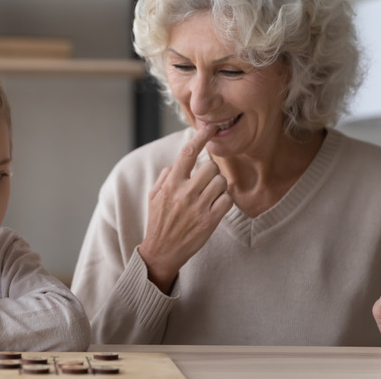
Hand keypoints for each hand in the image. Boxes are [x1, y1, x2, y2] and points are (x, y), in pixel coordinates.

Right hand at [139, 125, 233, 292]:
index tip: (210, 128)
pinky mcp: (209, 222)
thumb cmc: (158, 222)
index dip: (200, 137)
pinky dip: (225, 201)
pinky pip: (227, 201)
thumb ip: (165, 177)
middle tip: (207, 181)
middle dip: (212, 172)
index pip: (187, 153)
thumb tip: (176, 163)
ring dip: (219, 186)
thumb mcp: (154, 196)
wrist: (161, 252)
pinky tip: (216, 206)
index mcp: (171, 184)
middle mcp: (184, 193)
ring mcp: (197, 208)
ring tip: (210, 195)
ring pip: (221, 183)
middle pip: (211, 167)